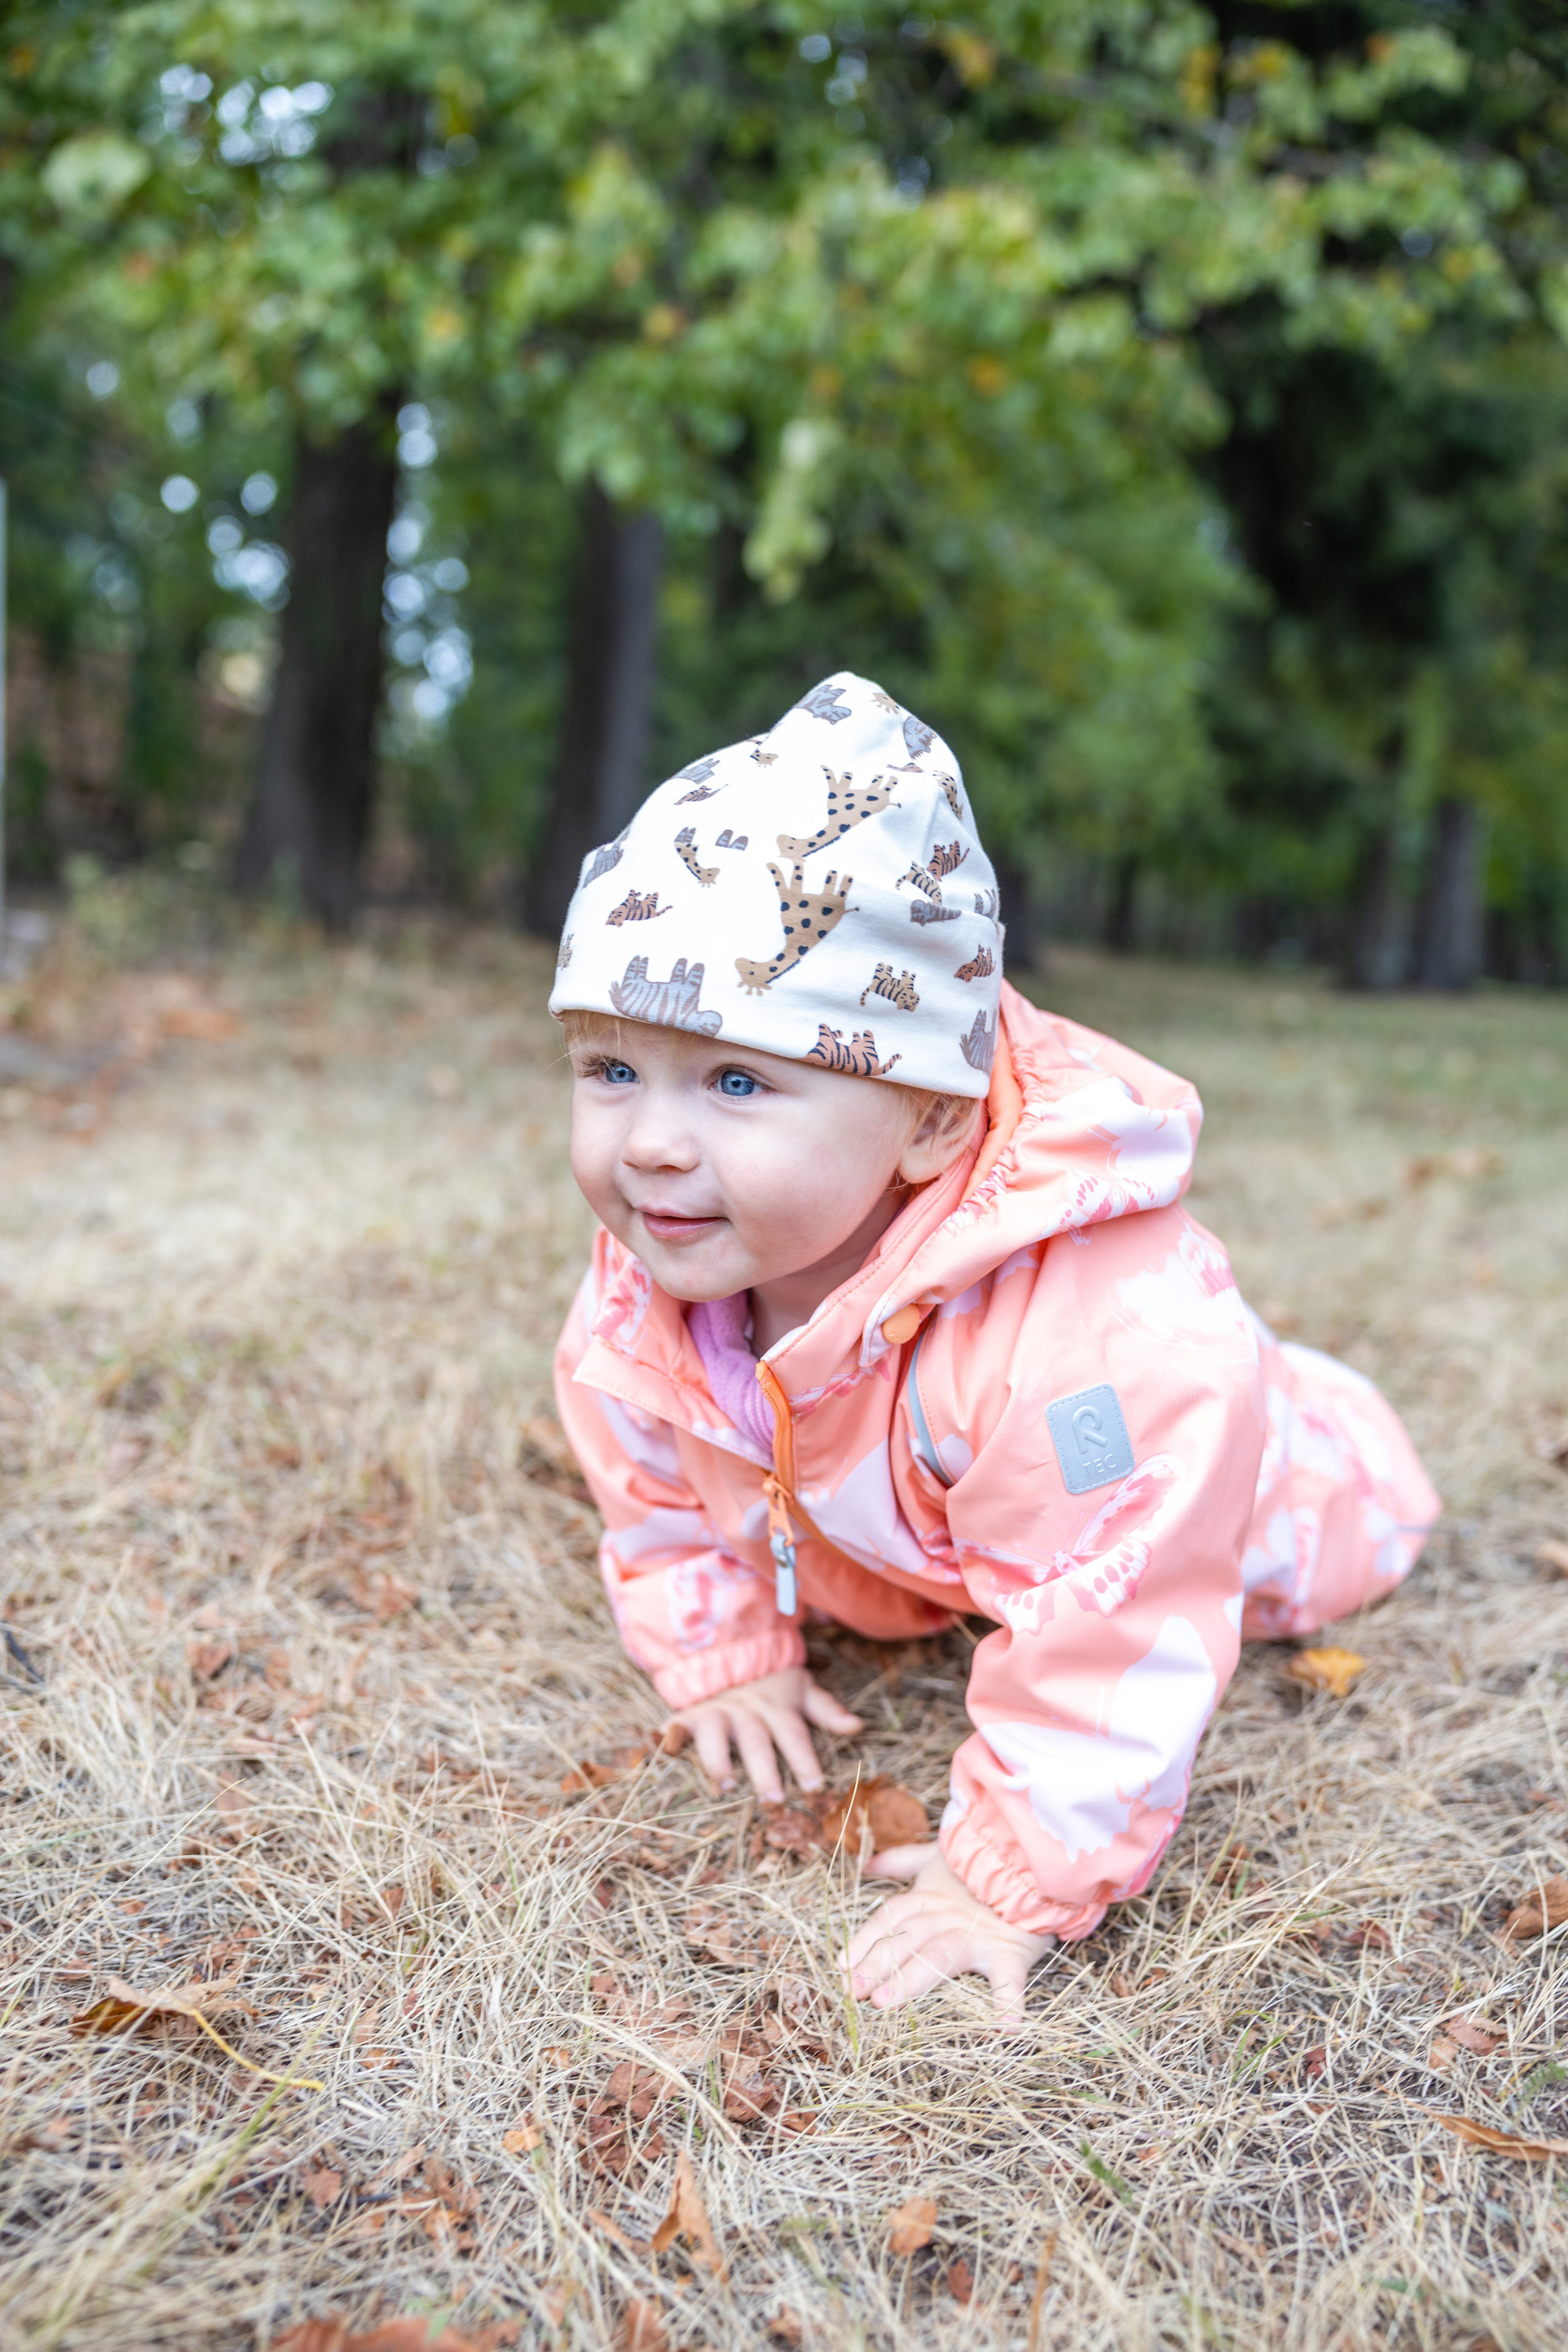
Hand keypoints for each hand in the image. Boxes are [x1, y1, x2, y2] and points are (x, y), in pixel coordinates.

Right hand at [669, 1667, 862, 1803]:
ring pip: (715, 1737)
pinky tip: (662, 1748)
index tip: (816, 1788)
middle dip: (764, 1770)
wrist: (730, 1653)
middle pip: (756, 1742)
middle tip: (773, 1801)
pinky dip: (668, 1736)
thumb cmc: (772, 1686)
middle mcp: (746, 1713)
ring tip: (724, 1786)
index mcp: (777, 1709)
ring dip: (718, 1760)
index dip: (804, 1761)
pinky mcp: (690, 1716)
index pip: (794, 1735)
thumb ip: (827, 1710)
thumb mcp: (802, 1691)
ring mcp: (716, 1713)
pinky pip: (676, 1726)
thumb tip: (858, 1726)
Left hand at [841, 1843, 1054, 2028]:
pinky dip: (1009, 2002)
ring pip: (941, 1955)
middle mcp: (946, 1917)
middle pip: (907, 1939)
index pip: (890, 1919)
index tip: (841, 1967)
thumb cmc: (980, 1864)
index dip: (864, 1941)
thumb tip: (868, 1864)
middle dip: (878, 1964)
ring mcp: (978, 1936)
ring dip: (913, 1979)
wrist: (1030, 1858)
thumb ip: (902, 1862)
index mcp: (927, 1898)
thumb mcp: (937, 1857)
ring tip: (886, 2003)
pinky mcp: (1011, 1950)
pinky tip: (1005, 2029)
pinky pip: (1010, 1978)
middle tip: (854, 1992)